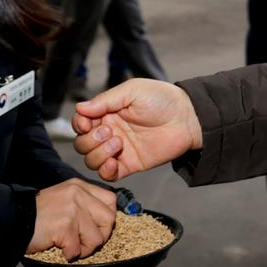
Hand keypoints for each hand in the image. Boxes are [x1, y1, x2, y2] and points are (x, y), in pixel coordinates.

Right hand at [27, 179, 116, 260]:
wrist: (13, 219)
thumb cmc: (39, 214)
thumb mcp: (64, 198)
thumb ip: (84, 204)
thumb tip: (106, 220)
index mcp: (79, 186)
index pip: (110, 200)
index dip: (107, 218)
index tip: (96, 228)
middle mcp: (78, 194)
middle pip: (108, 220)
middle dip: (100, 236)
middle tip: (84, 241)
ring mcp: (72, 210)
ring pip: (96, 238)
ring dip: (84, 249)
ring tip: (69, 246)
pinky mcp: (64, 226)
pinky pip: (78, 249)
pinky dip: (69, 254)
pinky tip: (59, 248)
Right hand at [72, 80, 202, 181]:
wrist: (187, 118)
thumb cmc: (162, 99)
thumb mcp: (132, 91)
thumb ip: (105, 100)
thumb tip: (79, 108)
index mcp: (107, 112)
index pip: (81, 123)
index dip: (79, 125)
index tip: (88, 123)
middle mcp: (110, 131)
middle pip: (82, 143)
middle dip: (90, 140)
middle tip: (110, 131)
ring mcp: (118, 150)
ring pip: (91, 160)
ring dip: (98, 153)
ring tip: (118, 143)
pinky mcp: (129, 165)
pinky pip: (107, 175)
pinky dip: (105, 171)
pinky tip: (114, 162)